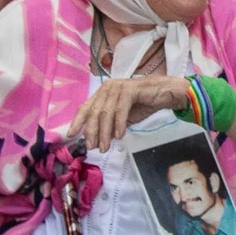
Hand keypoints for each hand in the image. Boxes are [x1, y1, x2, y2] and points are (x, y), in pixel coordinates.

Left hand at [68, 75, 190, 151]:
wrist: (164, 94)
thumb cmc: (142, 104)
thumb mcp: (120, 117)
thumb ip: (107, 124)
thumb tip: (94, 141)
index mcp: (102, 93)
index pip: (85, 107)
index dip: (78, 121)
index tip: (71, 135)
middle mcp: (107, 88)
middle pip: (94, 112)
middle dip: (92, 132)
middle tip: (93, 147)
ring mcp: (118, 87)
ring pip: (105, 113)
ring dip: (104, 132)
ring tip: (105, 146)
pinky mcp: (129, 89)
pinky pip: (120, 110)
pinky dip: (118, 124)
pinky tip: (120, 135)